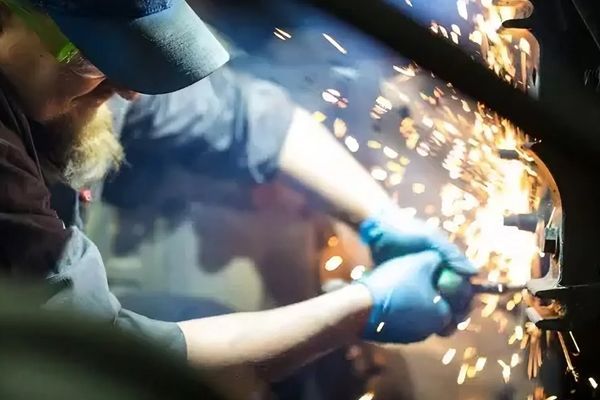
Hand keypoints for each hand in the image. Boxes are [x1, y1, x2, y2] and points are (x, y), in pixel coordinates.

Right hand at [357, 251, 466, 342]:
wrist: (360, 307)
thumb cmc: (394, 283)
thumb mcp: (420, 262)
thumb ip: (437, 260)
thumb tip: (442, 259)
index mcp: (443, 316)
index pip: (461, 304)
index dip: (460, 288)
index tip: (452, 275)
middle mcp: (430, 331)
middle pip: (443, 312)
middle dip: (440, 296)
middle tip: (431, 279)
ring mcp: (410, 336)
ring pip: (423, 317)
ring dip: (421, 303)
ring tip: (412, 285)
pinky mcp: (393, 336)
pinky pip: (406, 320)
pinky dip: (405, 309)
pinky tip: (395, 295)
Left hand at [359, 212, 476, 328]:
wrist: (375, 228)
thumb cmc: (405, 230)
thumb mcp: (430, 240)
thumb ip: (451, 255)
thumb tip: (474, 274)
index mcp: (445, 261)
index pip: (462, 284)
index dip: (464, 300)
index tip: (462, 313)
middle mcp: (434, 271)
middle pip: (449, 297)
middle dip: (450, 311)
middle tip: (448, 326)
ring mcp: (418, 278)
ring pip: (432, 302)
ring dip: (435, 314)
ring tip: (435, 328)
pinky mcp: (403, 284)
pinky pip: (415, 302)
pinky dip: (418, 311)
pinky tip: (416, 322)